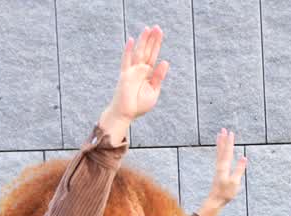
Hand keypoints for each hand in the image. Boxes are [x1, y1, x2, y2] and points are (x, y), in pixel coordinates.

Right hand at [99, 26, 169, 142]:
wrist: (126, 113)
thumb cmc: (139, 104)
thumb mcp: (154, 91)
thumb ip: (158, 76)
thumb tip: (165, 61)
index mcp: (148, 74)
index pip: (153, 56)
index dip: (156, 45)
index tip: (160, 33)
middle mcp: (139, 70)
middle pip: (147, 51)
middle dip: (151, 40)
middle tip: (157, 27)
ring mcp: (132, 71)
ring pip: (138, 53)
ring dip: (143, 41)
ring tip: (147, 29)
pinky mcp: (125, 75)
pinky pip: (126, 61)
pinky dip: (128, 51)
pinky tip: (131, 40)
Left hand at [196, 128, 247, 215]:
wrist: (215, 200)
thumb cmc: (226, 193)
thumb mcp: (235, 182)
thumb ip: (239, 169)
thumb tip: (244, 158)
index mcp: (224, 167)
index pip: (227, 152)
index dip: (229, 142)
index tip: (231, 133)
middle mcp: (220, 165)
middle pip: (222, 150)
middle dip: (223, 139)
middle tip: (223, 129)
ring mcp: (218, 168)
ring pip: (219, 153)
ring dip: (220, 143)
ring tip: (220, 135)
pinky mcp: (219, 171)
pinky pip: (219, 157)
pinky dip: (219, 151)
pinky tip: (220, 150)